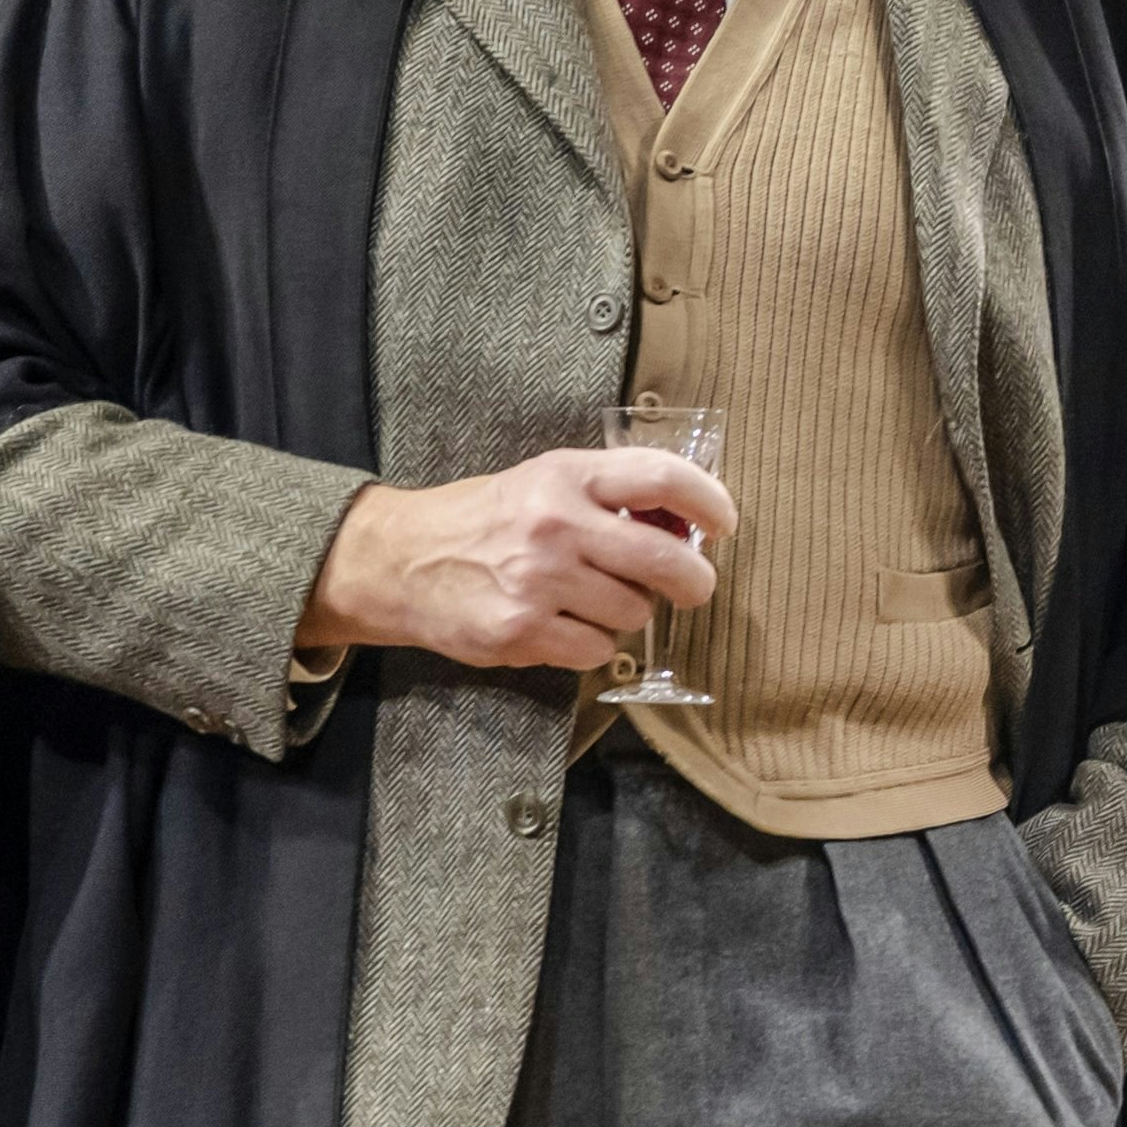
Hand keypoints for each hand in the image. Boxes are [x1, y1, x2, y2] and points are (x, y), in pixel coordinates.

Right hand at [298, 447, 734, 674]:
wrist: (402, 561)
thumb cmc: (489, 519)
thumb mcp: (546, 482)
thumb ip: (611, 495)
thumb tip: (690, 522)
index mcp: (566, 476)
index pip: (662, 478)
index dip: (710, 501)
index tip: (724, 523)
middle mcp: (554, 524)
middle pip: (664, 558)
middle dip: (693, 580)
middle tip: (693, 586)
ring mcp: (536, 581)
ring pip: (634, 612)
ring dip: (627, 612)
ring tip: (591, 599)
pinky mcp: (519, 630)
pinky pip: (596, 649)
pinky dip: (590, 644)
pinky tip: (562, 624)